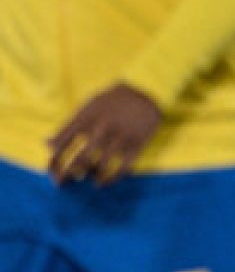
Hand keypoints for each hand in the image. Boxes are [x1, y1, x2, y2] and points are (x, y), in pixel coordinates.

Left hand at [47, 82, 162, 185]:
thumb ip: (68, 125)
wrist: (149, 87)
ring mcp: (121, 137)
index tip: (51, 172)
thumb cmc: (114, 98)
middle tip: (62, 183)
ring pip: (100, 167)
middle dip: (66, 176)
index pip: (61, 146)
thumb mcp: (90, 105)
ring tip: (88, 178)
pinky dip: (110, 180)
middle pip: (79, 161)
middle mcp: (103, 128)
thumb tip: (47, 145)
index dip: (53, 163)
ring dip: (90, 177)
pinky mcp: (137, 144)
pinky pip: (122, 169)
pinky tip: (103, 183)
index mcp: (88, 118)